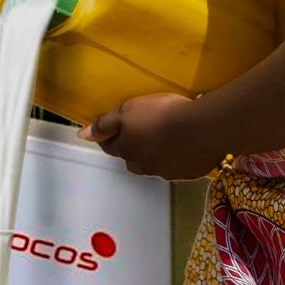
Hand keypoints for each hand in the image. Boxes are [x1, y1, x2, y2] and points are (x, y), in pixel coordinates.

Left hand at [77, 94, 218, 179]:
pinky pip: (179, 167)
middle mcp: (143, 166)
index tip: (114, 130)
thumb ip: (105, 124)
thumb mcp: (127, 111)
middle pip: (132, 160)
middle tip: (144, 134)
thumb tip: (82, 135)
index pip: (110, 147)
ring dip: (157, 155)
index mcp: (127, 150)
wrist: (201, 127)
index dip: (109, 138)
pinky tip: (187, 146)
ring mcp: (167, 172)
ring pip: (155, 165)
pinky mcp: (188, 174)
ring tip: (168, 139)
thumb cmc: (160, 114)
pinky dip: (179, 158)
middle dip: (134, 150)